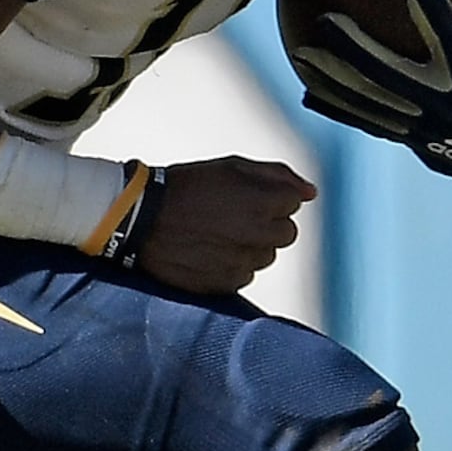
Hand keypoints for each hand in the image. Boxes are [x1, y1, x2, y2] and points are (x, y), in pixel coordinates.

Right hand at [131, 155, 313, 296]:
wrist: (141, 219)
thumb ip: (277, 176)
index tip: (248, 198)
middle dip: (267, 224)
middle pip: (286, 233)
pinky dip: (233, 265)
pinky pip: (245, 275)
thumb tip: (310, 192)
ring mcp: (243, 262)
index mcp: (264, 202)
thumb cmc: (184, 188)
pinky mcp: (226, 283)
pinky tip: (210, 251)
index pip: (294, 203)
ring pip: (266, 256)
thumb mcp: (231, 166)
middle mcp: (258, 235)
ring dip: (251, 245)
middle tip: (234, 216)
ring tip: (219, 234)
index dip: (271, 198)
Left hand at [288, 0, 451, 197]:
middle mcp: (442, 104)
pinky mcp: (409, 139)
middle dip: (355, 49)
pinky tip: (306, 93)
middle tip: (325, 20)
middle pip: (389, 74)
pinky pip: (367, 122)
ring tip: (300, 54)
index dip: (434, 10)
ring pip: (369, 101)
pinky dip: (338, 108)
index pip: (451, 39)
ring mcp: (421, 125)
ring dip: (333, 79)